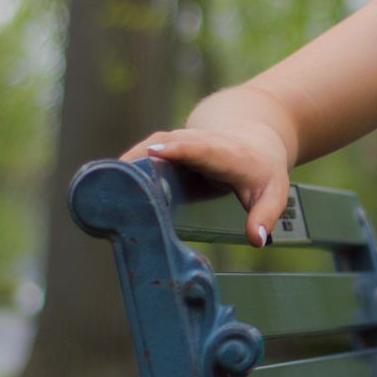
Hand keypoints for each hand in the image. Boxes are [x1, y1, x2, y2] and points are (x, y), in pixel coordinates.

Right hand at [118, 126, 291, 246]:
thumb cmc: (261, 170)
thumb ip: (265, 215)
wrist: (253, 137)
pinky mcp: (166, 147)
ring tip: (102, 184)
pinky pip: (144, 154)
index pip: (202, 148)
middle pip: (170, 144)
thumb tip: (256, 239)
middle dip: (145, 156)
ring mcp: (181, 142)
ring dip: (128, 163)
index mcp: (226, 153)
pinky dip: (126, 168)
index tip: (156, 151)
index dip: (180, 150)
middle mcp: (200, 142)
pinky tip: (104, 185)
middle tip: (118, 174)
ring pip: (151, 147)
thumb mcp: (274, 193)